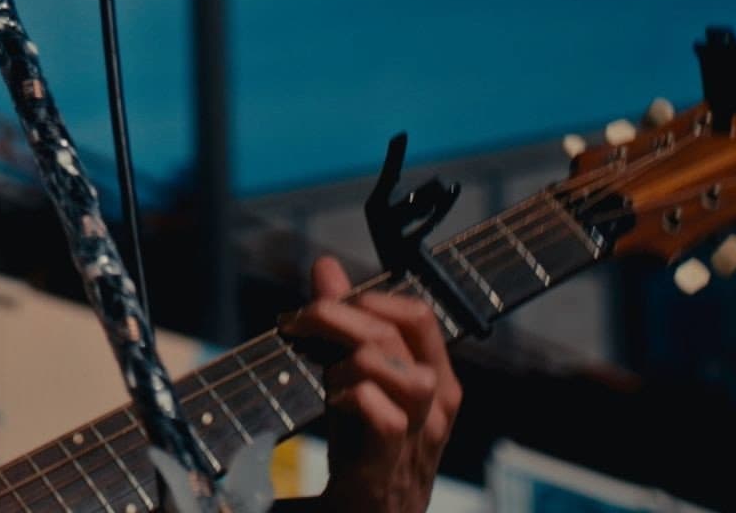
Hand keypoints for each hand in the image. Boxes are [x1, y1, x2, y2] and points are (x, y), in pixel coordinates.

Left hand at [282, 256, 460, 512]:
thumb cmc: (363, 446)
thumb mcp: (353, 378)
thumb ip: (343, 325)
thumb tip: (325, 265)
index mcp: (434, 377)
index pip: (419, 315)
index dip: (370, 298)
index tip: (325, 305)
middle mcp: (436, 406)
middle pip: (398, 336)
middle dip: (339, 318)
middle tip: (299, 325)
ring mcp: (418, 440)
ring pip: (405, 376)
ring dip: (352, 364)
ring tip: (327, 378)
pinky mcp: (388, 470)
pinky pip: (387, 420)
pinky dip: (354, 400)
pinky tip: (333, 404)